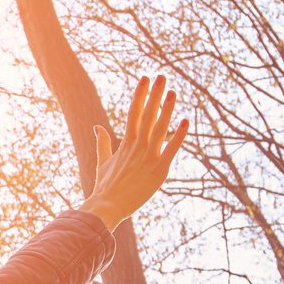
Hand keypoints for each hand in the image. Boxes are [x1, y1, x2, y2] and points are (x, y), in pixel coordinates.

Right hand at [83, 75, 187, 232]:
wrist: (107, 207)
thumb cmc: (105, 187)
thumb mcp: (103, 162)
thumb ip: (103, 143)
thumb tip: (97, 127)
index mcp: (125, 143)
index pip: (134, 112)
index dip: (140, 94)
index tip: (145, 79)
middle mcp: (137, 146)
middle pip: (148, 114)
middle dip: (154, 94)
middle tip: (161, 76)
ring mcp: (148, 157)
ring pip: (160, 127)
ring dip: (167, 109)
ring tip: (173, 91)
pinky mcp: (159, 170)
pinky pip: (172, 149)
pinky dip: (180, 135)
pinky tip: (186, 121)